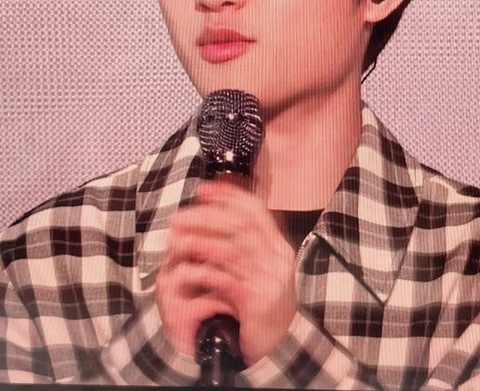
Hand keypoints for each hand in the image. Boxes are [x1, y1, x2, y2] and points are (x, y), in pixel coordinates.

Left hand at [155, 180, 296, 365]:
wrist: (282, 346)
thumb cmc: (262, 304)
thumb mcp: (260, 269)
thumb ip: (243, 244)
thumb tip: (217, 213)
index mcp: (278, 246)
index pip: (255, 210)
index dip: (228, 196)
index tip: (203, 190)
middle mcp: (277, 258)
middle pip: (241, 225)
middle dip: (206, 217)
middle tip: (179, 217)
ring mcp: (269, 279)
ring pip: (232, 250)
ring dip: (200, 242)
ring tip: (177, 240)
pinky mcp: (257, 301)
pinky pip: (226, 280)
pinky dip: (203, 272)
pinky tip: (186, 270)